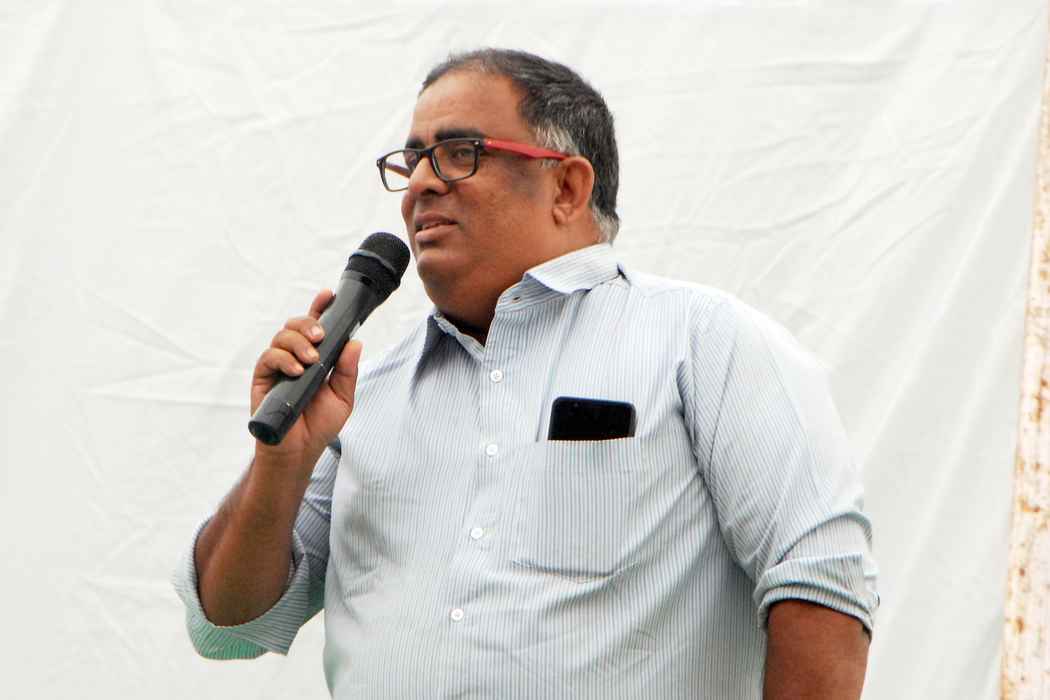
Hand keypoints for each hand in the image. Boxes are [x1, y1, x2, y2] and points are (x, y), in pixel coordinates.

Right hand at [250, 289, 362, 468]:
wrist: (299, 450)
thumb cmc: (319, 424)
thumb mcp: (342, 397)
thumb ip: (347, 371)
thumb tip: (355, 343)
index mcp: (315, 358)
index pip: (316, 327)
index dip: (320, 307)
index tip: (328, 295)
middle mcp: (294, 357)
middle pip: (296, 325)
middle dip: (309, 324)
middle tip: (321, 337)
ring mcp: (277, 366)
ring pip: (281, 336)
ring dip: (298, 343)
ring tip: (311, 360)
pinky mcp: (262, 378)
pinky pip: (268, 357)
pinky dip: (283, 359)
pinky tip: (296, 370)